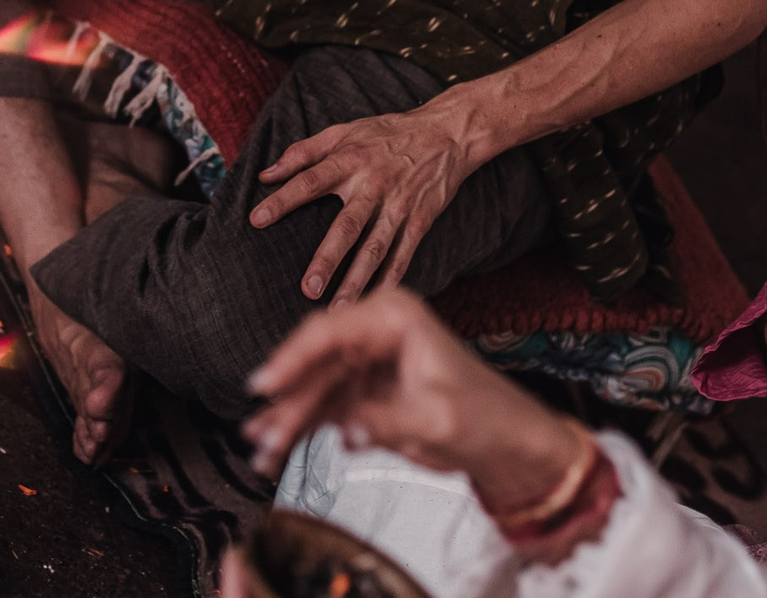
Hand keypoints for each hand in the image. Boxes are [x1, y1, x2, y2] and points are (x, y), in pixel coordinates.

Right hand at [242, 289, 582, 506]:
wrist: (507, 442)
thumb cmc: (486, 416)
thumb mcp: (438, 418)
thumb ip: (387, 422)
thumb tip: (344, 430)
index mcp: (394, 316)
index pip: (330, 331)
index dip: (292, 358)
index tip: (265, 385)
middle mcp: (373, 332)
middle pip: (314, 361)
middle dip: (286, 399)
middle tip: (259, 432)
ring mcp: (364, 362)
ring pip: (311, 388)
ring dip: (287, 419)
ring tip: (261, 449)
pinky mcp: (361, 392)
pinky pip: (320, 408)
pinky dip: (300, 429)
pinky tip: (275, 449)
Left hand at [250, 100, 479, 304]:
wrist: (446, 134)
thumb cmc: (387, 133)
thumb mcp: (344, 131)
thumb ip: (302, 152)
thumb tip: (265, 174)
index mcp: (350, 160)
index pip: (310, 181)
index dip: (283, 199)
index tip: (256, 220)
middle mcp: (374, 185)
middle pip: (347, 226)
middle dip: (328, 258)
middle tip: (309, 288)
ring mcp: (399, 206)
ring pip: (376, 249)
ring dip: (358, 280)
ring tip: (339, 309)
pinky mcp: (420, 220)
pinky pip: (404, 255)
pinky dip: (391, 279)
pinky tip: (376, 300)